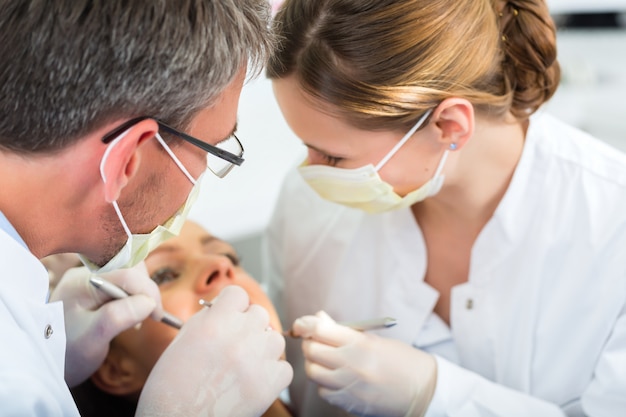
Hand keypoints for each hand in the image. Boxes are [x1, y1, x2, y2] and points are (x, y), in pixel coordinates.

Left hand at [49, 262, 161, 386]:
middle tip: (151, 315)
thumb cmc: (66, 354)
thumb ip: (117, 317)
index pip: (125, 273)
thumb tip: (148, 302)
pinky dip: (135, 294)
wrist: (43, 363)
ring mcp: (91, 280)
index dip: (148, 290)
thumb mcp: (91, 340)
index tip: (157, 315)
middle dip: (145, 289)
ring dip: (142, 291)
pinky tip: (133, 312)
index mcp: (81, 283)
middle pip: (129, 267)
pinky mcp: (97, 289)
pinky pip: (124, 282)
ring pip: (129, 272)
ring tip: (141, 315)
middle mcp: (86, 275)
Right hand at [136, 286, 292, 416]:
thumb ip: (207, 320)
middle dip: (249, 326)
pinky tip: (253, 381)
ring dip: (263, 348)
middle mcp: (239, 336)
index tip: (229, 317)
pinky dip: (273, 375)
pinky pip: (284, 368)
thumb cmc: (170, 387)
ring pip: (275, 339)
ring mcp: (257, 360)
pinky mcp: (269, 385)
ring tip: (244, 364)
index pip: (238, 294)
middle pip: (259, 314)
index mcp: (214, 323)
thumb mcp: (181, 342)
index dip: (232, 305)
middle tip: (236, 344)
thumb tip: (224, 308)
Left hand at [293, 311, 436, 416]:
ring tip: (324, 360)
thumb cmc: (401, 360)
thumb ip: (344, 330)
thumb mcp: (375, 339)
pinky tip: (335, 378)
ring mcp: (350, 385)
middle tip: (315, 342)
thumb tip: (318, 319)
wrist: (423, 390)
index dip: (305, 324)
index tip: (301, 324)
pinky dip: (324, 384)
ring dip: (314, 363)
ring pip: (313, 372)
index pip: (320, 329)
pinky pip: (323, 391)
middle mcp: (353, 364)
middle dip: (309, 344)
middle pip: (312, 350)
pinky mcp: (350, 403)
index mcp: (361, 343)